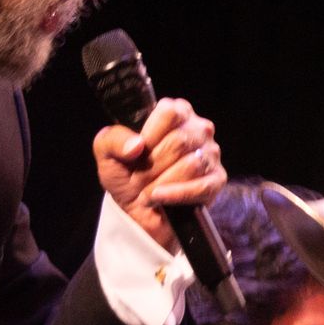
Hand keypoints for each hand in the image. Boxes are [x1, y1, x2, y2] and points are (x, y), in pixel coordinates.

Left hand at [92, 98, 225, 250]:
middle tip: (140, 178)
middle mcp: (198, 129)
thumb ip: (113, 140)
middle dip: (152, 166)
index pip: (170, 112)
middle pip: (179, 141)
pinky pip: (201, 187)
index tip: (136, 153)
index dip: (150, 136)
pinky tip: (160, 199)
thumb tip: (136, 145)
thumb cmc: (126, 174)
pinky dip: (176, 195)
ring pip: (191, 165)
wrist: (137, 212)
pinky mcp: (216, 181)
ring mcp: (210, 154)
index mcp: (176, 112)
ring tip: (149, 191)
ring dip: (161, 183)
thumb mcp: (107, 153)